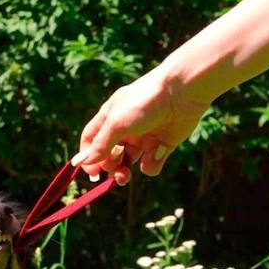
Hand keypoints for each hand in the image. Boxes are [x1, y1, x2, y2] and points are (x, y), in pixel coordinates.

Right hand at [70, 65, 208, 184]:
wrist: (182, 93)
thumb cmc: (144, 102)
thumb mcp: (117, 123)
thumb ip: (101, 144)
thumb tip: (86, 162)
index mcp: (110, 118)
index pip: (92, 139)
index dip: (88, 156)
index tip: (91, 173)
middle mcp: (126, 128)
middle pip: (110, 155)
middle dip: (109, 167)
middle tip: (113, 175)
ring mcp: (144, 137)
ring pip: (129, 162)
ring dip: (124, 171)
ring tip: (125, 175)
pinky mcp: (163, 145)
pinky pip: (151, 163)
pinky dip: (152, 163)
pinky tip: (157, 153)